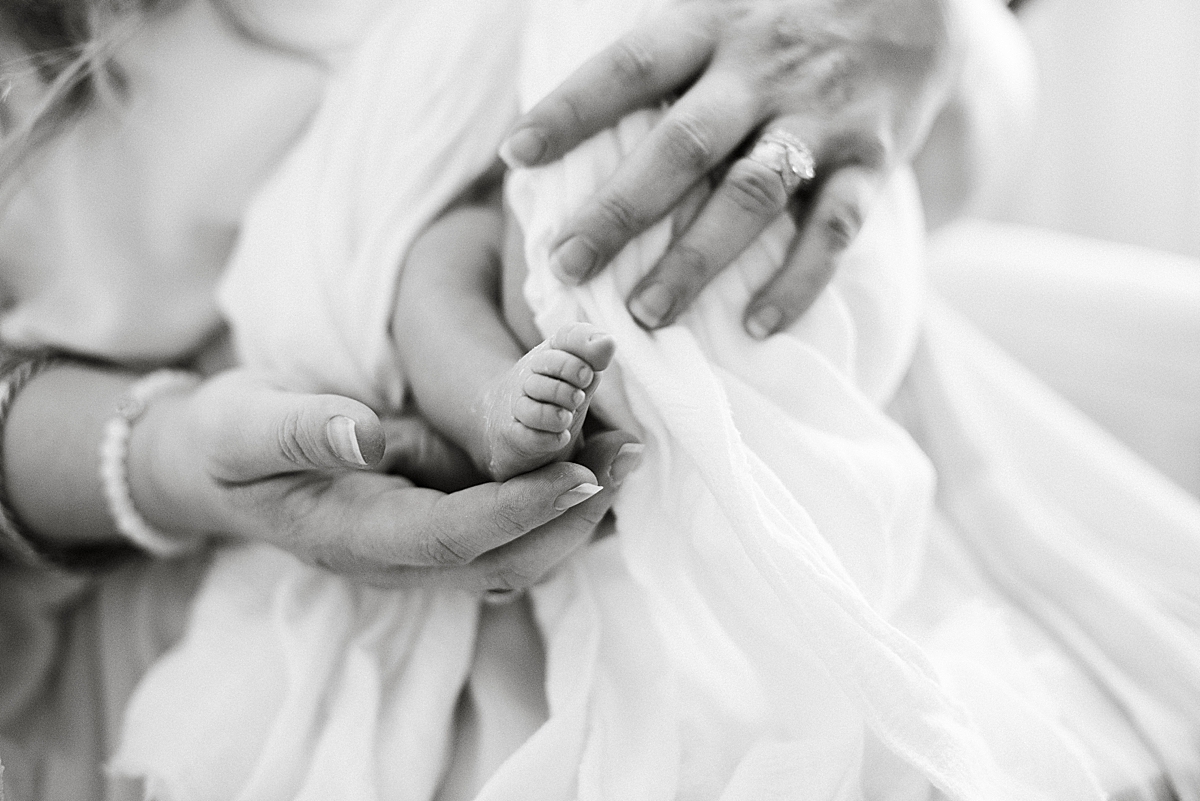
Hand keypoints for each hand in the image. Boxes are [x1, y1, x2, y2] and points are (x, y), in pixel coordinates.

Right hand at [129, 370, 641, 591]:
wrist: (217, 469)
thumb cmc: (229, 443)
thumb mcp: (244, 425)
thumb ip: (301, 430)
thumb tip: (366, 434)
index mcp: (355, 536)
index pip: (452, 535)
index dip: (519, 511)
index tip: (581, 475)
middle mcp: (401, 557)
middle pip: (504, 557)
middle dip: (573, 514)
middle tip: (629, 455)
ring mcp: (424, 546)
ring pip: (519, 551)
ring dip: (577, 511)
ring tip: (628, 450)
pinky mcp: (440, 521)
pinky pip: (512, 526)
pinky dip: (559, 499)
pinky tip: (596, 455)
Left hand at [500, 0, 959, 336]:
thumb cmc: (789, 17)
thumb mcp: (724, 9)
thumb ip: (666, 61)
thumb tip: (569, 123)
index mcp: (715, 26)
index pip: (632, 65)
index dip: (572, 108)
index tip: (516, 155)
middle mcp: (764, 70)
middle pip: (683, 144)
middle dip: (621, 209)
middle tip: (568, 265)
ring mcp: (821, 117)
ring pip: (752, 194)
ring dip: (697, 258)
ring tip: (646, 312)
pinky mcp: (873, 160)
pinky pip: (835, 229)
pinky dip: (797, 282)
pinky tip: (756, 328)